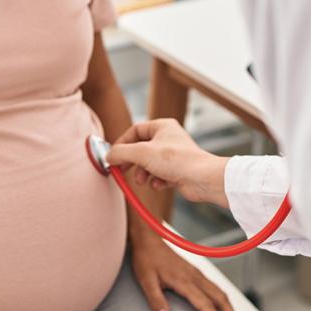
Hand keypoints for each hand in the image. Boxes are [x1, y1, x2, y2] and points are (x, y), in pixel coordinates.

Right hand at [107, 119, 229, 206]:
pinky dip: (155, 181)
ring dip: (142, 174)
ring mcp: (173, 155)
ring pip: (148, 164)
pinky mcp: (177, 171)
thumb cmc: (178, 160)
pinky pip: (158, 175)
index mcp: (162, 126)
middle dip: (131, 162)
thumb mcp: (142, 153)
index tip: (113, 156)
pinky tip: (159, 184)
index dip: (122, 143)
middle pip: (140, 149)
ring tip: (143, 180)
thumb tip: (108, 156)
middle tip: (122, 170)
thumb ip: (121, 153)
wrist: (202, 179)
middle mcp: (168, 139)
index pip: (135, 131)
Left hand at [130, 238, 247, 310]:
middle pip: (220, 299)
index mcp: (184, 280)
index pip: (205, 304)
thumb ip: (156, 301)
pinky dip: (224, 301)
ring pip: (220, 293)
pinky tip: (224, 308)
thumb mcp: (146, 281)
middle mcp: (195, 277)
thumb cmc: (146, 259)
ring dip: (231, 310)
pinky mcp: (196, 272)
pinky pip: (215, 288)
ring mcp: (197, 274)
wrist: (149, 238)